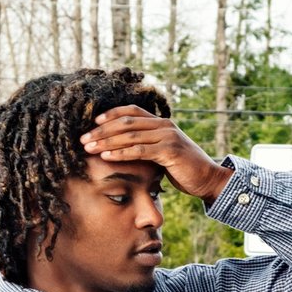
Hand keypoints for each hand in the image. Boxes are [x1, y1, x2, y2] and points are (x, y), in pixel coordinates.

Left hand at [80, 106, 232, 200]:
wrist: (208, 179)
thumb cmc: (184, 169)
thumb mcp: (164, 153)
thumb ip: (149, 146)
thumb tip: (127, 149)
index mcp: (161, 123)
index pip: (131, 112)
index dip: (111, 115)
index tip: (93, 124)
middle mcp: (164, 125)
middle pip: (126, 122)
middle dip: (102, 130)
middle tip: (83, 139)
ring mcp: (167, 136)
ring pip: (130, 135)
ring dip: (106, 141)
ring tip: (88, 148)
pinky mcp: (169, 151)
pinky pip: (139, 150)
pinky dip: (121, 152)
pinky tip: (106, 156)